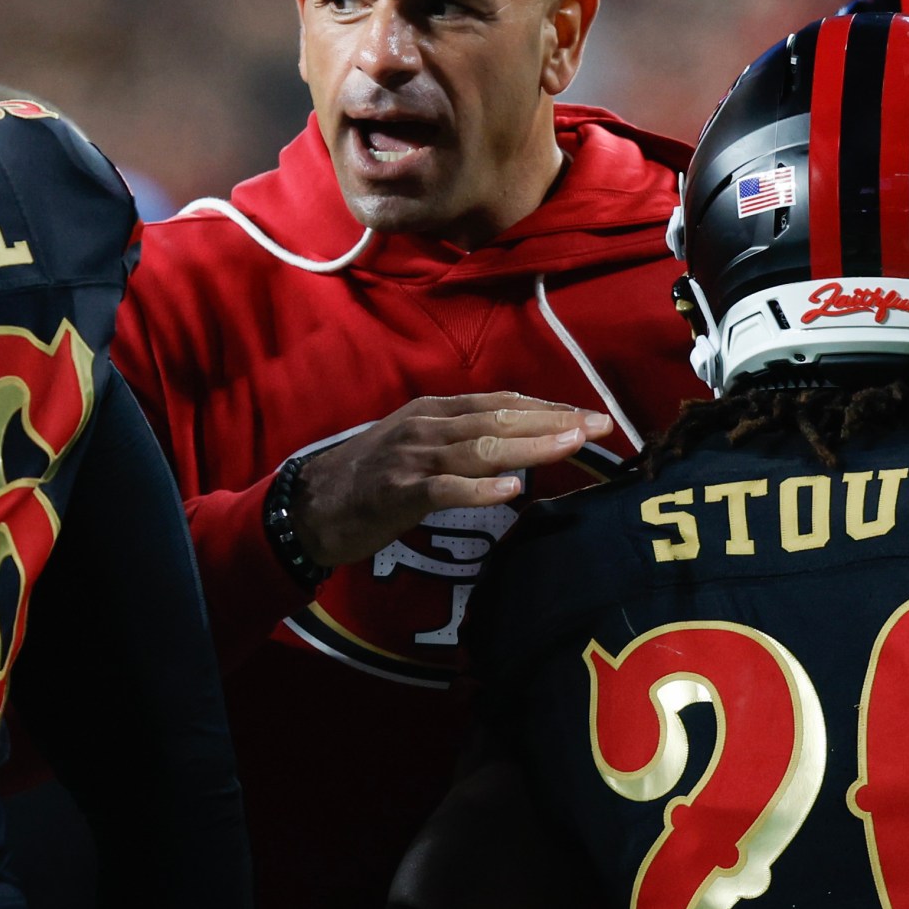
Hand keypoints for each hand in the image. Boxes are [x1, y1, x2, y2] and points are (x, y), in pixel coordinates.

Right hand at [292, 393, 612, 567]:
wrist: (308, 506)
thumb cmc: (366, 479)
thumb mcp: (414, 445)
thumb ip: (459, 441)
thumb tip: (514, 445)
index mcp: (432, 412)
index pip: (499, 402)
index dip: (546, 408)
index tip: (589, 416)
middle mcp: (425, 426)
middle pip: (498, 417)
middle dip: (553, 421)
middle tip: (599, 427)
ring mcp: (411, 458)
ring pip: (480, 447)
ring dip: (530, 445)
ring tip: (571, 446)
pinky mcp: (397, 493)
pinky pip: (445, 489)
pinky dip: (480, 489)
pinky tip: (513, 491)